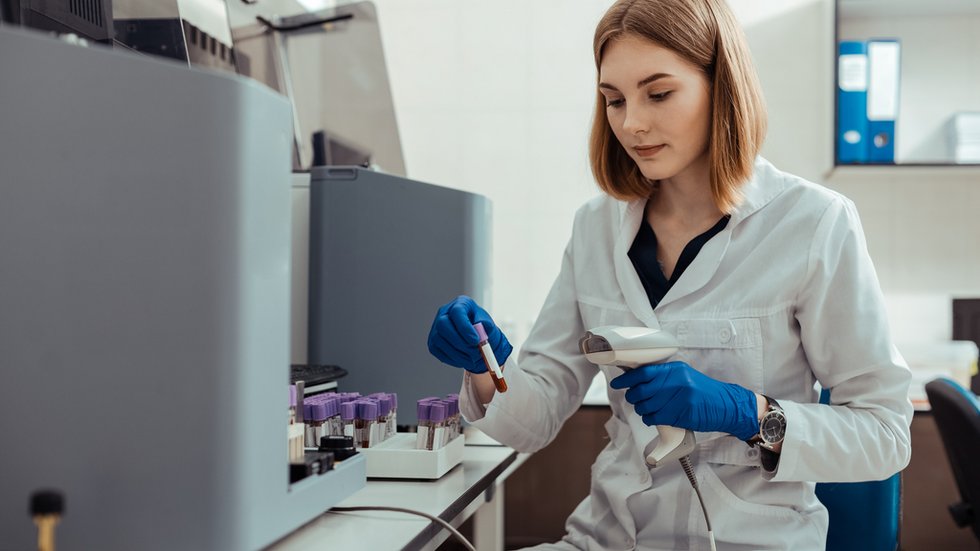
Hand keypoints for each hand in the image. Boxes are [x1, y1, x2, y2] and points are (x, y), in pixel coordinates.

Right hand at [427, 295, 512, 373]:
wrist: (477, 340)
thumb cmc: (483, 329)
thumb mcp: (489, 325)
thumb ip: (487, 326)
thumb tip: (483, 327)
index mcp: (461, 303)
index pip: (457, 312)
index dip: (465, 327)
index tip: (476, 341)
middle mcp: (444, 313)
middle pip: (443, 325)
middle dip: (459, 342)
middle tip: (475, 353)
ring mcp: (436, 328)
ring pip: (439, 341)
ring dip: (458, 354)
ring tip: (473, 359)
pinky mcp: (433, 343)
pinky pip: (438, 352)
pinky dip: (453, 359)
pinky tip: (464, 359)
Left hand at [610, 361, 758, 439]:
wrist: (726, 405)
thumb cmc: (704, 392)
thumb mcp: (684, 376)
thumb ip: (663, 377)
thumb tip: (637, 379)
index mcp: (675, 369)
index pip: (643, 372)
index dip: (626, 378)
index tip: (617, 382)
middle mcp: (676, 381)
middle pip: (641, 390)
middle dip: (632, 397)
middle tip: (634, 399)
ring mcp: (679, 398)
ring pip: (646, 406)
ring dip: (642, 410)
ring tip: (648, 409)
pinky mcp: (681, 414)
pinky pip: (655, 418)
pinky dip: (650, 420)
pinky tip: (655, 418)